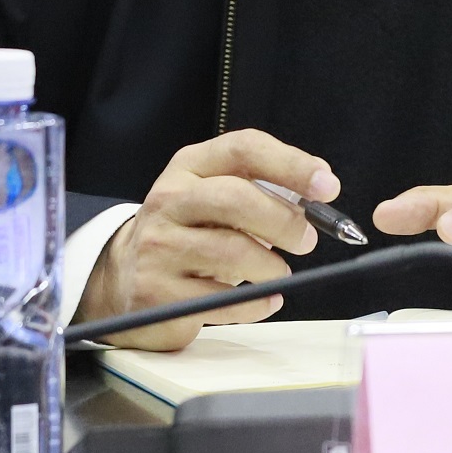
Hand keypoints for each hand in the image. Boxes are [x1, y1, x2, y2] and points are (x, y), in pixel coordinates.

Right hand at [75, 130, 339, 350]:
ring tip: (278, 273)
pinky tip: (263, 299)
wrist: (125, 275)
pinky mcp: (157, 293)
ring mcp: (159, 246)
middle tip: (306, 240)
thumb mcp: (215, 196)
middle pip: (237, 199)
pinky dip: (255, 303)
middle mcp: (169, 200)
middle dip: (284, 221)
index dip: (291, 165)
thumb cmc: (190, 231)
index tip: (327, 186)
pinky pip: (222, 301)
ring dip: (271, 268)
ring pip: (231, 252)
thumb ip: (262, 188)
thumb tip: (320, 195)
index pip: (243, 149)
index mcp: (190, 167)